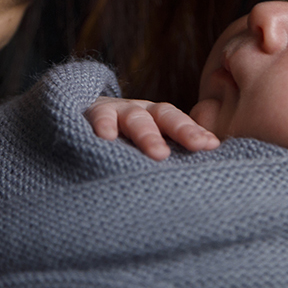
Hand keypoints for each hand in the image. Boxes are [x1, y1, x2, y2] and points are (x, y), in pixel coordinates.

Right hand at [85, 97, 219, 159]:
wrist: (76, 123)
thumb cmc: (122, 144)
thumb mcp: (146, 146)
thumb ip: (170, 156)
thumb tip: (205, 175)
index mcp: (154, 118)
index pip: (176, 120)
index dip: (191, 130)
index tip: (210, 145)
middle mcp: (136, 112)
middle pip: (159, 116)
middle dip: (174, 131)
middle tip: (176, 153)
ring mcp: (111, 112)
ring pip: (130, 118)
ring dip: (144, 133)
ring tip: (157, 153)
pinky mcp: (85, 117)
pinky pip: (95, 119)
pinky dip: (101, 126)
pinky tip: (104, 138)